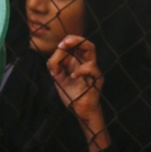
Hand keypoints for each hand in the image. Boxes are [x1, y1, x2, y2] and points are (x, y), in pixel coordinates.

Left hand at [48, 35, 109, 151]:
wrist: (81, 112)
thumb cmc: (72, 96)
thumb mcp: (59, 79)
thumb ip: (55, 67)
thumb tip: (53, 58)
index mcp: (78, 62)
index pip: (75, 46)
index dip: (66, 43)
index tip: (58, 46)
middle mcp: (86, 63)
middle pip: (85, 43)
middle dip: (74, 39)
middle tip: (63, 43)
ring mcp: (93, 70)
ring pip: (91, 49)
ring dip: (78, 46)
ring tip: (64, 50)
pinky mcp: (96, 79)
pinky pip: (91, 68)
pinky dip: (80, 70)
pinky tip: (72, 76)